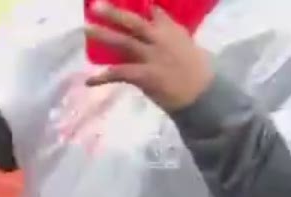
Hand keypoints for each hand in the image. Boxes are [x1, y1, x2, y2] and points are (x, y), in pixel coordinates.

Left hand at [84, 3, 214, 111]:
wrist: (204, 94)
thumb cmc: (197, 71)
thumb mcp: (186, 45)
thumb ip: (170, 34)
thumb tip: (157, 23)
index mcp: (173, 31)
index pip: (156, 11)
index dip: (141, 4)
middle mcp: (162, 39)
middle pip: (135, 22)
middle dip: (114, 13)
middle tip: (95, 6)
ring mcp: (153, 56)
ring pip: (124, 42)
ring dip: (103, 35)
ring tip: (86, 28)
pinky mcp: (146, 75)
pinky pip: (120, 73)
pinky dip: (103, 77)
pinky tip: (89, 80)